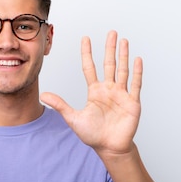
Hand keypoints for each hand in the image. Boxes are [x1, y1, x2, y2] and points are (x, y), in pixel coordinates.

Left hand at [40, 30, 142, 156]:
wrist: (109, 148)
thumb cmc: (93, 135)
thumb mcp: (73, 118)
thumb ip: (60, 105)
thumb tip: (43, 95)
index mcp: (95, 92)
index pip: (90, 67)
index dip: (87, 53)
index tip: (86, 38)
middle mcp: (108, 90)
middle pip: (109, 64)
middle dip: (110, 48)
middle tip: (111, 33)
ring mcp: (121, 94)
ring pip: (122, 70)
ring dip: (123, 56)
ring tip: (124, 41)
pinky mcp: (132, 102)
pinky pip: (135, 84)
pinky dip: (137, 72)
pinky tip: (136, 59)